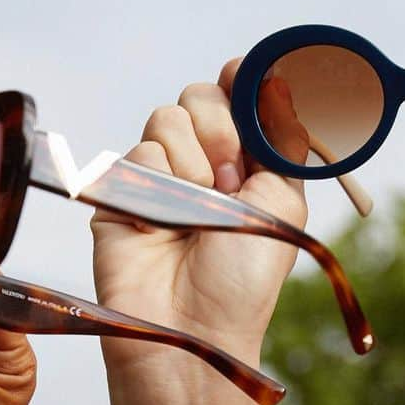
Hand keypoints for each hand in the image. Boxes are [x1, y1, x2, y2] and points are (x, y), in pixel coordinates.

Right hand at [91, 59, 308, 404]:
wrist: (194, 330)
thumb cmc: (246, 278)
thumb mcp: (283, 201)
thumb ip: (280, 138)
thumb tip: (276, 77)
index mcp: (247, 162)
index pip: (238, 97)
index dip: (242, 80)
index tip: (244, 74)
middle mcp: (203, 163)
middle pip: (200, 96)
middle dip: (219, 125)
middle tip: (229, 175)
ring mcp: (159, 176)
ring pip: (166, 117)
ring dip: (190, 159)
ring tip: (199, 208)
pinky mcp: (120, 192)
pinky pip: (138, 151)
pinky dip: (157, 182)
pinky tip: (161, 224)